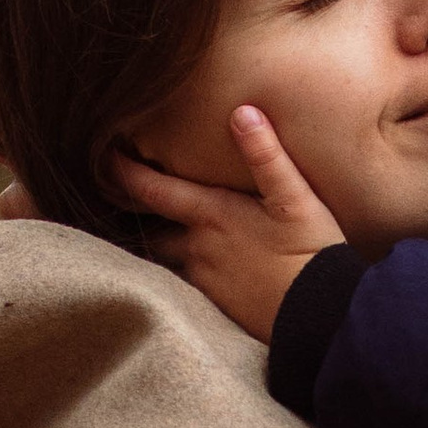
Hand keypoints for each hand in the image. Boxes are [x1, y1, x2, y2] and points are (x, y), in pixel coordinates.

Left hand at [113, 105, 346, 339]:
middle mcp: (197, 249)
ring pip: (169, 260)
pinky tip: (204, 266)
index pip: (152, 191)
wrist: (324, 315)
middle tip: (132, 200)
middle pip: (153, 231)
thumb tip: (243, 112)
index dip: (124, 173)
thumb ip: (267, 155)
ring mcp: (204, 281)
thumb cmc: (312, 251)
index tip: (104, 158)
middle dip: (143, 218)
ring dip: (164, 246)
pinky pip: (188, 285)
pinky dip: (187, 271)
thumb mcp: (295, 197)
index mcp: (212, 216)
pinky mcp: (216, 306)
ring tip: (165, 231)